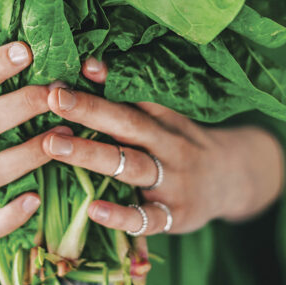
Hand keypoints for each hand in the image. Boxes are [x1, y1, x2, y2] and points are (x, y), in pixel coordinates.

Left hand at [41, 58, 284, 235]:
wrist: (232, 179)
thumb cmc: (180, 143)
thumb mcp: (163, 118)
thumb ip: (128, 98)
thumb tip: (88, 66)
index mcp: (164, 119)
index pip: (133, 97)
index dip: (104, 83)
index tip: (73, 71)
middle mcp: (169, 146)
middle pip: (128, 125)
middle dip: (90, 110)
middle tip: (54, 99)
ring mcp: (173, 182)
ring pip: (132, 166)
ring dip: (91, 155)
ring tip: (53, 145)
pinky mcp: (175, 216)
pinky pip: (147, 218)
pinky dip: (121, 216)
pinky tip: (93, 209)